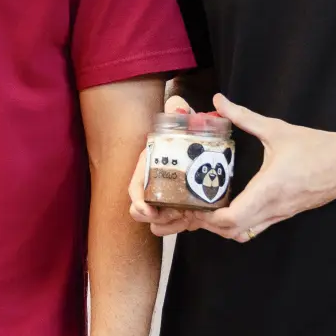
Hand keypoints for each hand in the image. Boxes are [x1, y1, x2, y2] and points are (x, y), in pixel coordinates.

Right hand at [127, 95, 201, 236]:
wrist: (201, 141)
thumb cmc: (188, 132)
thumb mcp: (184, 120)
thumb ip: (180, 111)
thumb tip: (178, 107)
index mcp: (149, 167)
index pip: (135, 189)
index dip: (138, 203)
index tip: (147, 210)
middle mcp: (154, 186)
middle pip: (142, 212)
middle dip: (156, 218)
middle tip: (176, 214)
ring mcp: (166, 201)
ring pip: (157, 225)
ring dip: (169, 226)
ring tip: (187, 217)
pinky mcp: (180, 210)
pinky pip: (175, 228)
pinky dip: (182, 227)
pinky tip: (196, 219)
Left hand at [188, 93, 335, 242]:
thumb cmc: (318, 147)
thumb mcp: (277, 129)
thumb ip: (244, 116)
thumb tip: (218, 101)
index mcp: (269, 189)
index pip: (233, 219)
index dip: (209, 218)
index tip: (194, 204)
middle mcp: (274, 208)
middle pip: (233, 233)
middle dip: (209, 224)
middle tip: (193, 205)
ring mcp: (281, 214)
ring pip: (245, 234)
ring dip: (223, 227)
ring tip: (208, 207)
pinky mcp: (287, 214)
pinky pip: (257, 227)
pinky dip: (239, 224)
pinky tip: (230, 205)